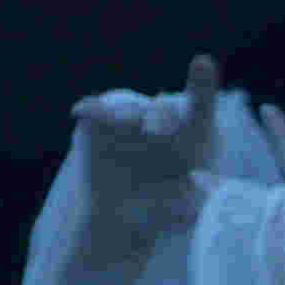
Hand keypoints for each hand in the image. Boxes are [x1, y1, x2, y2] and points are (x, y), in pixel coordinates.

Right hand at [68, 55, 227, 196]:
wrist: (123, 223)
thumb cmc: (165, 212)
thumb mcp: (188, 208)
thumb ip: (199, 195)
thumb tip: (201, 182)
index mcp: (194, 137)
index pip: (201, 107)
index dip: (201, 84)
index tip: (202, 62)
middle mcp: (163, 124)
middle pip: (163, 109)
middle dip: (161, 116)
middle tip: (157, 131)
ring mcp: (129, 123)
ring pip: (129, 108)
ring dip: (128, 116)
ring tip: (130, 133)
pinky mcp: (99, 128)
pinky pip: (94, 110)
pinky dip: (91, 109)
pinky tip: (82, 111)